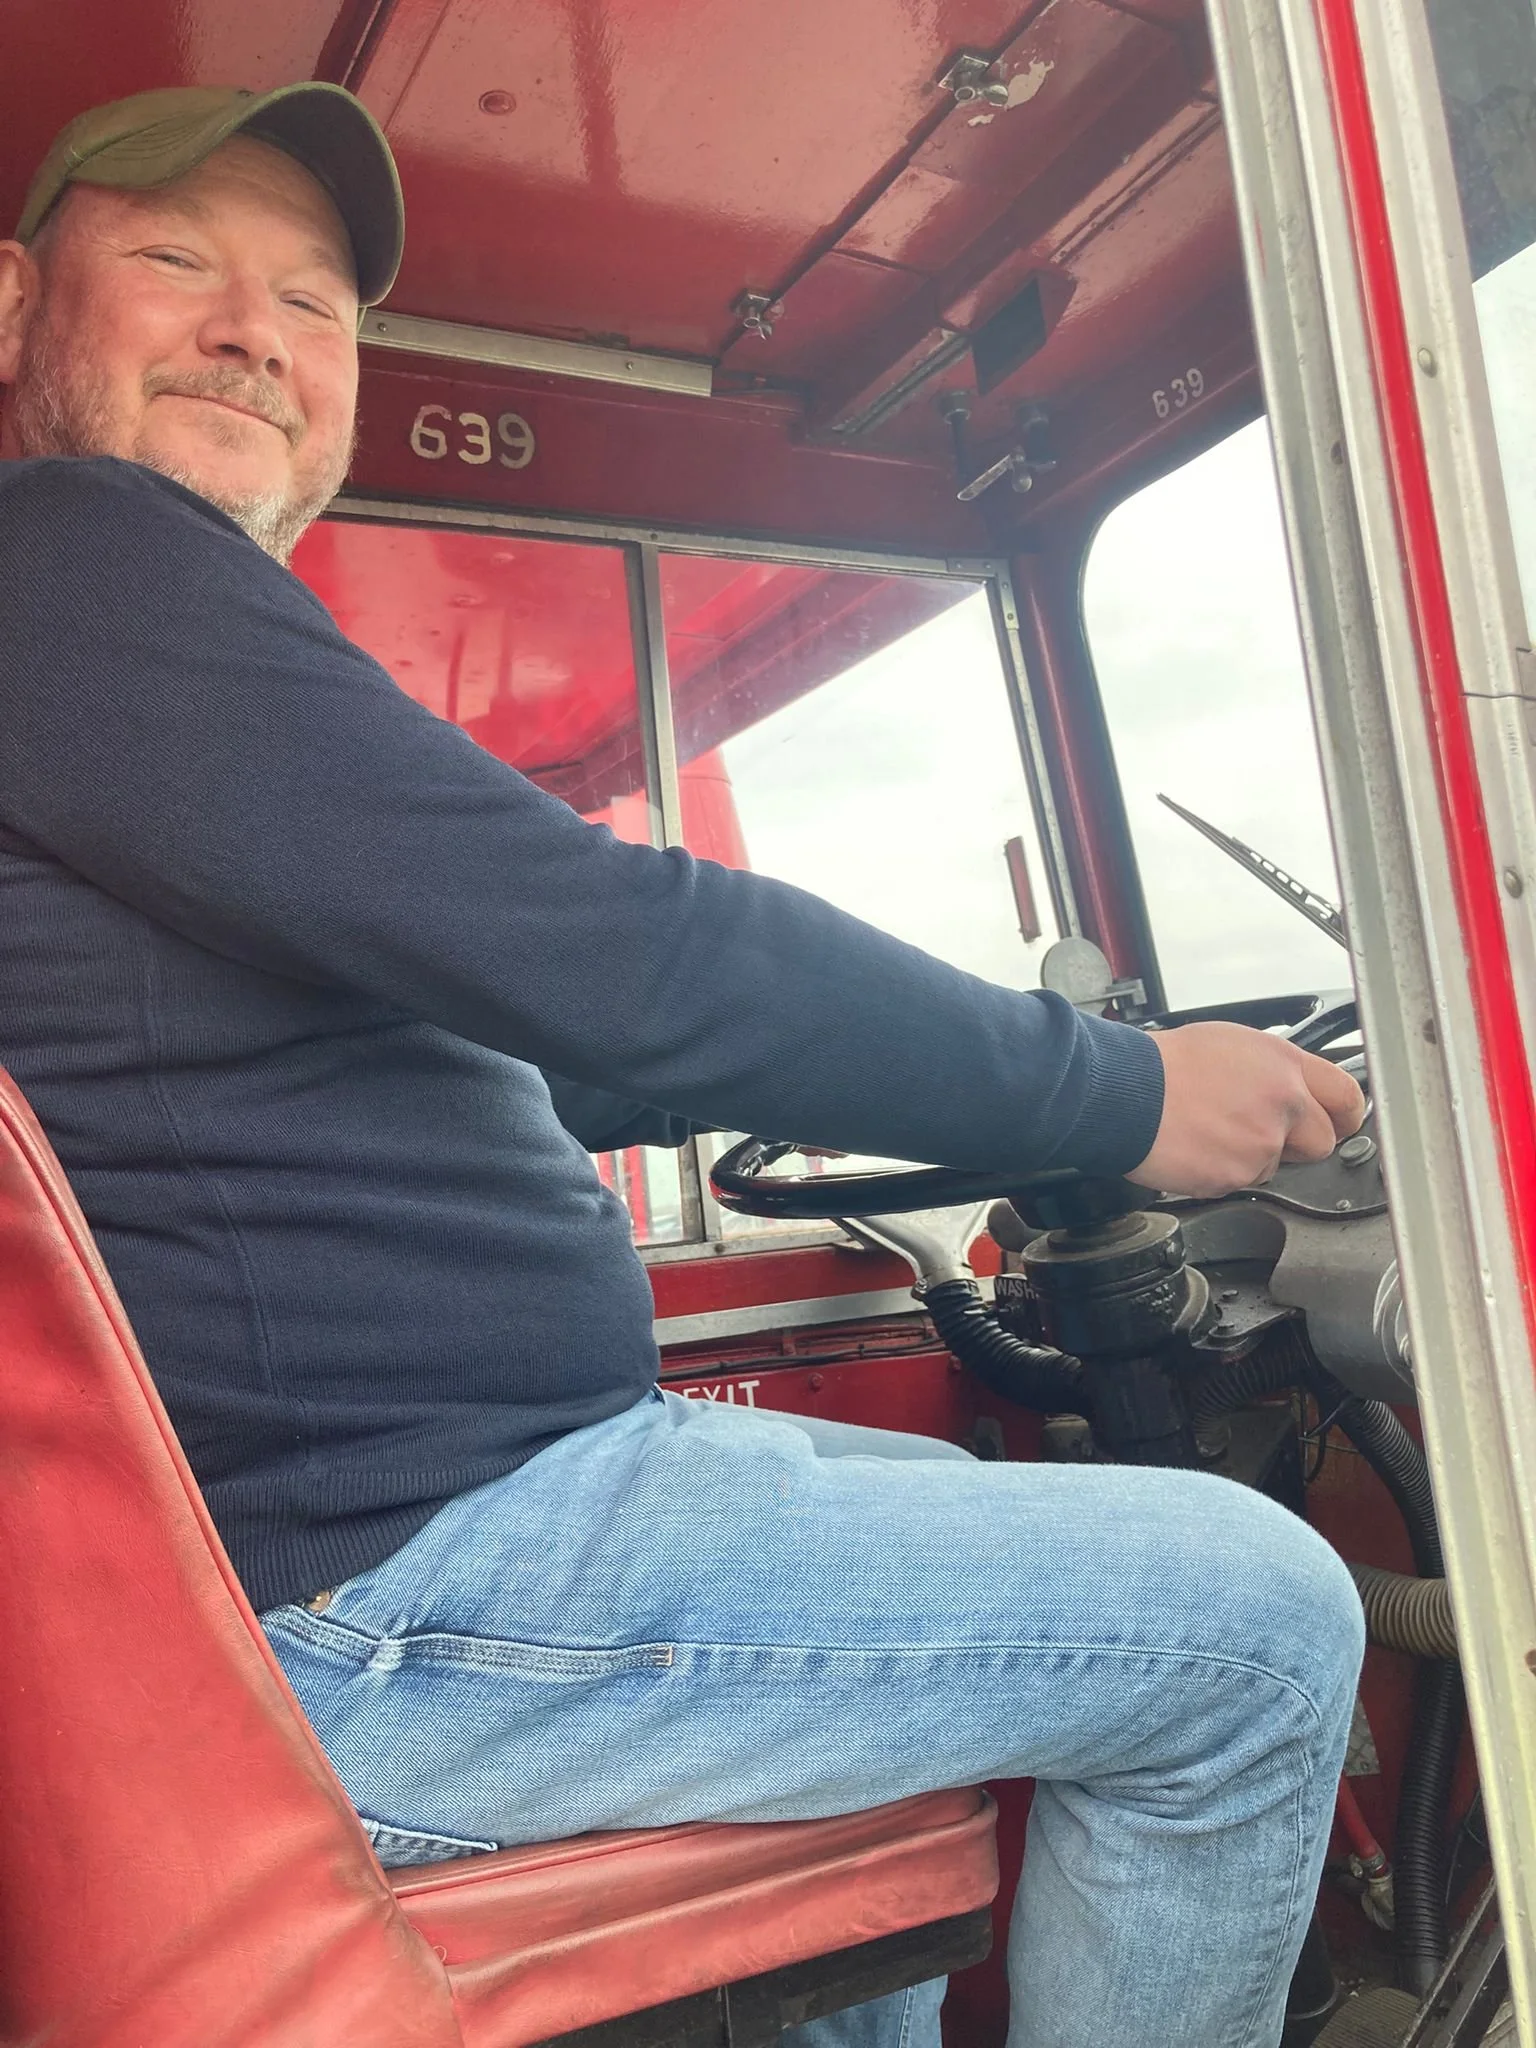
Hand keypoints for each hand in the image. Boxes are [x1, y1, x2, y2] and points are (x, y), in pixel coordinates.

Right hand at [1128, 1021, 1365, 1198]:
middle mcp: (1281, 1103)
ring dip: (1251, 1157)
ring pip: (1276, 1166)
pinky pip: (1240, 1181)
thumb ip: (1273, 1070)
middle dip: (1297, 1143)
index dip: (1344, 1116)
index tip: (1338, 1123)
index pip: (1346, 1096)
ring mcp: (1261, 1143)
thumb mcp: (1232, 1044)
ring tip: (1211, 1131)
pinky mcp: (1235, 1175)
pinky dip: (1221, 1171)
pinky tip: (1197, 1147)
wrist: (1125, 1092)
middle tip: (1259, 1132)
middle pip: (1321, 1142)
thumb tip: (1290, 1089)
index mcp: (1283, 1064)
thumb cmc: (1164, 1065)